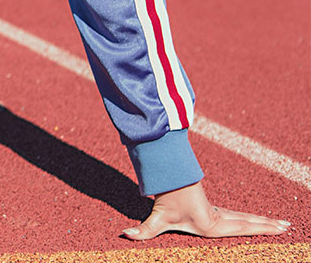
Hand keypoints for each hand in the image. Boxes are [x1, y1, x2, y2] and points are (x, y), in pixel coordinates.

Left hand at [122, 181, 291, 239]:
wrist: (166, 179)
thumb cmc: (163, 200)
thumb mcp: (155, 217)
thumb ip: (143, 230)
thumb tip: (125, 235)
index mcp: (212, 224)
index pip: (241, 227)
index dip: (260, 228)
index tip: (278, 229)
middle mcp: (219, 218)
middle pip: (248, 221)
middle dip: (268, 225)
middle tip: (288, 227)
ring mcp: (218, 213)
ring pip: (245, 217)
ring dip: (263, 221)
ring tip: (283, 225)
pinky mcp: (214, 210)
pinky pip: (238, 215)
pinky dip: (252, 218)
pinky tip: (260, 221)